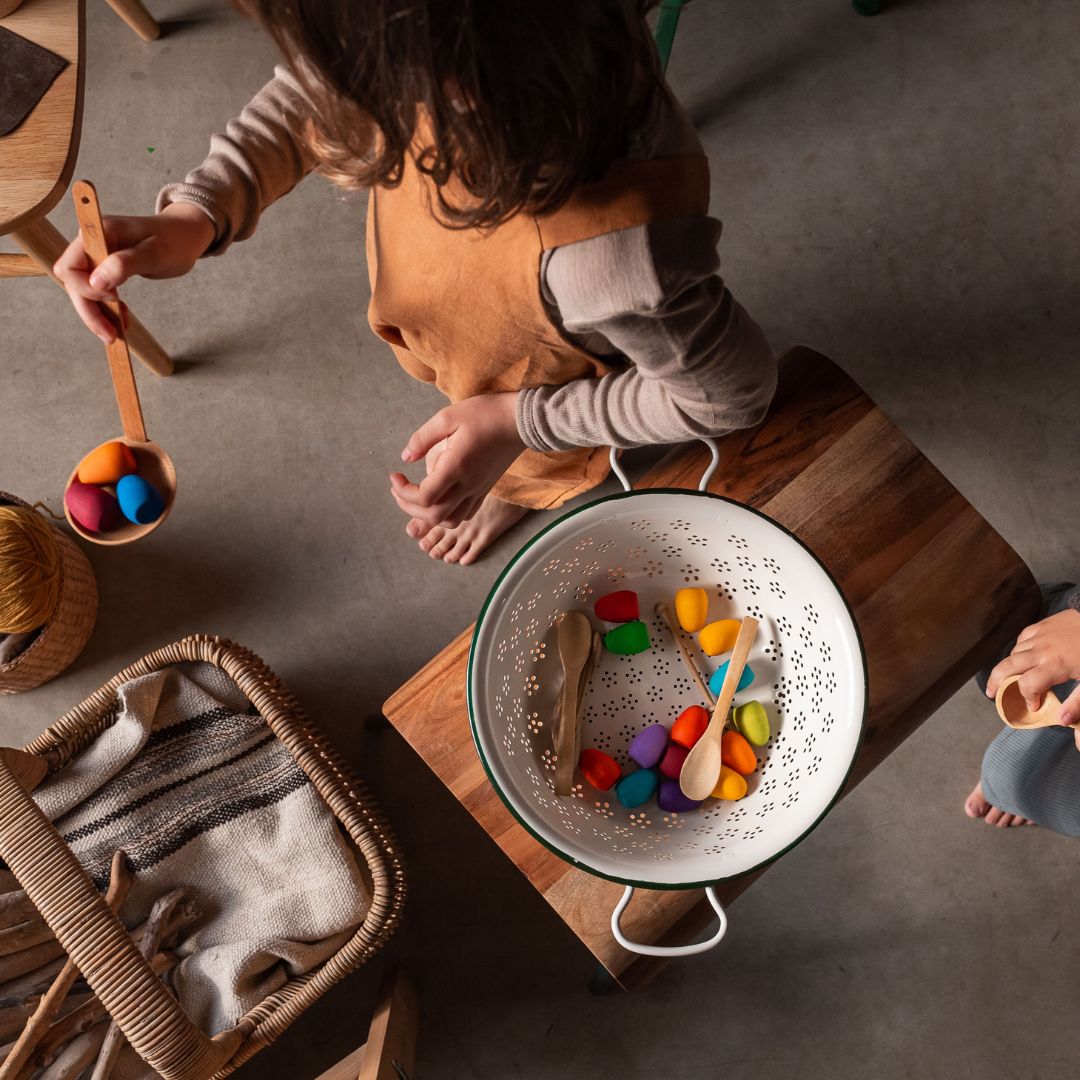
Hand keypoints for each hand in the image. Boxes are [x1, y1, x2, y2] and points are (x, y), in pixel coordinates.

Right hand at [53, 203, 215, 343]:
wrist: (183, 235)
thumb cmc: (173, 241)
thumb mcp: (155, 254)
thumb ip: (125, 264)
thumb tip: (96, 282)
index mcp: (99, 232)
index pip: (70, 266)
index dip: (85, 288)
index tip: (114, 298)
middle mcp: (91, 242)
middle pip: (73, 282)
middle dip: (89, 310)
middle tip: (111, 336)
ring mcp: (96, 255)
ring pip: (81, 291)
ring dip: (96, 314)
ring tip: (116, 334)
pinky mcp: (103, 267)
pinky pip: (95, 292)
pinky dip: (106, 309)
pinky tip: (122, 318)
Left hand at [390, 393, 524, 526]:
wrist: (522, 421)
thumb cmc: (485, 414)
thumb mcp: (448, 416)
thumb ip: (422, 438)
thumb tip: (406, 457)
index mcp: (456, 466)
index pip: (424, 496)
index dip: (403, 492)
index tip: (395, 476)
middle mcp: (468, 485)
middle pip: (434, 516)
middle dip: (408, 507)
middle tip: (398, 489)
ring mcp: (478, 490)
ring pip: (450, 520)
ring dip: (427, 515)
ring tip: (414, 497)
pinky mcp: (485, 490)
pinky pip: (464, 514)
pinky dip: (446, 514)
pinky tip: (438, 498)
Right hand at [986, 608, 1079, 723]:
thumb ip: (1077, 703)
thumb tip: (1061, 720)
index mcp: (1054, 666)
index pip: (1027, 685)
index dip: (1027, 698)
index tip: (1034, 706)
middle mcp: (1041, 650)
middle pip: (1007, 666)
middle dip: (996, 681)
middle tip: (992, 693)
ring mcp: (1040, 636)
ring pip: (1014, 653)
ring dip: (1010, 667)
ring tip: (1011, 677)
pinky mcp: (1042, 625)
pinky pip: (1022, 638)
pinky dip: (1019, 649)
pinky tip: (1024, 655)